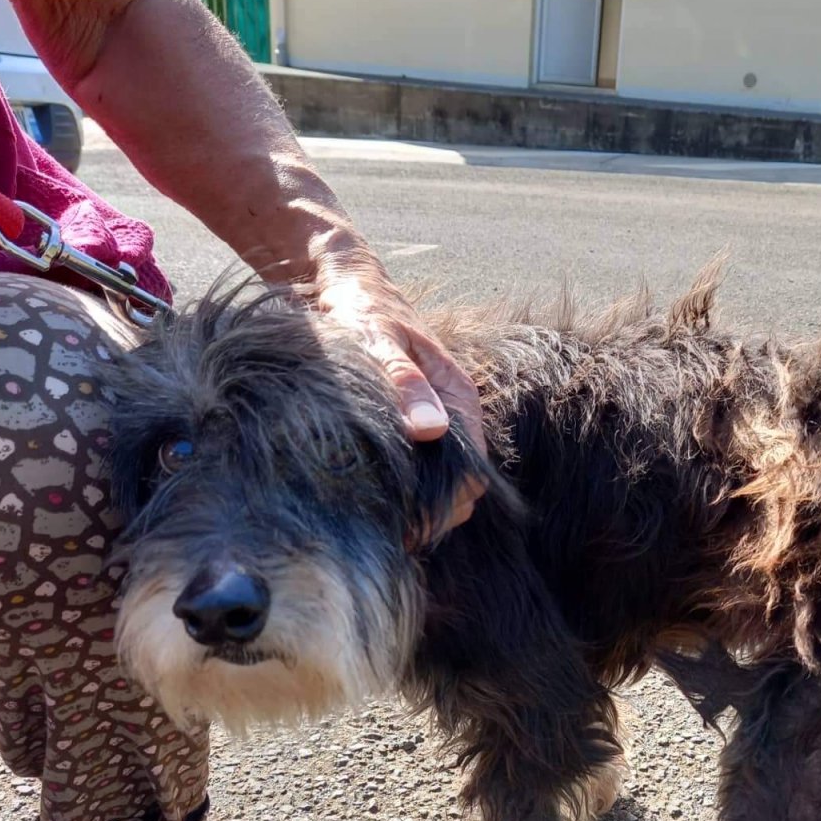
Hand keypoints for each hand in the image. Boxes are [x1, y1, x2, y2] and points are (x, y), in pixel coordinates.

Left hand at [318, 273, 485, 531]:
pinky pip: (420, 474)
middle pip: (463, 490)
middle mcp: (453, 418)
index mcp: (458, 399)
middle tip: (389, 533)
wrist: (346, 287)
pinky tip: (374, 502)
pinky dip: (405, 494)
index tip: (409, 523)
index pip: (474, 475)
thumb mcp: (378, 340)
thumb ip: (404, 382)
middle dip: (434, 516)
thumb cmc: (362, 310)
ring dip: (419, 508)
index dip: (447, 505)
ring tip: (379, 523)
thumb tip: (431, 431)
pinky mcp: (411, 431)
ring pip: (442, 486)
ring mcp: (434, 426)